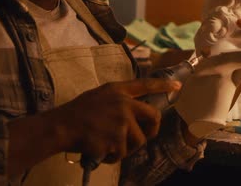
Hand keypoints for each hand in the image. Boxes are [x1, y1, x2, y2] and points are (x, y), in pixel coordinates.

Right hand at [55, 78, 181, 162]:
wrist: (62, 127)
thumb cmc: (76, 113)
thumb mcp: (99, 96)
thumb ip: (118, 100)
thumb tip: (135, 113)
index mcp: (118, 91)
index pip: (145, 85)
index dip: (163, 85)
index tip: (178, 86)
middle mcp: (124, 104)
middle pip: (153, 117)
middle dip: (152, 130)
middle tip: (145, 136)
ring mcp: (122, 122)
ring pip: (138, 141)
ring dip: (126, 148)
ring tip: (108, 144)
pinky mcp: (117, 140)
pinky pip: (122, 153)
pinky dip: (113, 156)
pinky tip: (100, 150)